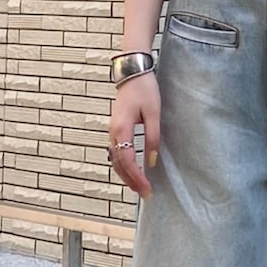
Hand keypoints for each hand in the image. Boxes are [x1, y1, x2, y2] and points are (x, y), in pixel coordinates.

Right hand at [108, 73, 159, 198]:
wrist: (132, 72)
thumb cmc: (144, 90)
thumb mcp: (153, 114)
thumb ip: (152, 138)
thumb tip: (152, 161)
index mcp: (122, 130)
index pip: (128, 161)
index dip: (137, 178)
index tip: (147, 189)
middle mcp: (113, 133)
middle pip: (119, 165)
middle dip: (131, 181)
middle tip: (144, 194)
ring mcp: (112, 131)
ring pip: (115, 160)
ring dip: (126, 175)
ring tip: (138, 187)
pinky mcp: (115, 129)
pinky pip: (116, 153)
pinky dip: (123, 165)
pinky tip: (132, 171)